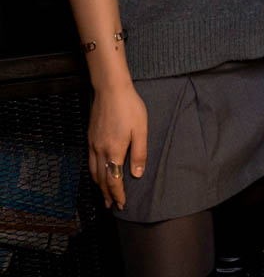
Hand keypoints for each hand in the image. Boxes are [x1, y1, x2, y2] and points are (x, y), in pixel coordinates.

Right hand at [88, 81, 147, 208]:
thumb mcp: (141, 130)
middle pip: (102, 179)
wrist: (111, 90)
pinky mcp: (90, 138)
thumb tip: (137, 175)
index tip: (121, 204)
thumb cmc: (130, 108)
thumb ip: (139, 153)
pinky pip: (90, 162)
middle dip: (107, 194)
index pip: (114, 179)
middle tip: (112, 205)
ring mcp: (93, 144)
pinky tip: (99, 173)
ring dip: (99, 185)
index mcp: (114, 151)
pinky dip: (94, 173)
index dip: (118, 194)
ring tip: (105, 194)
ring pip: (94, 172)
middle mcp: (100, 151)